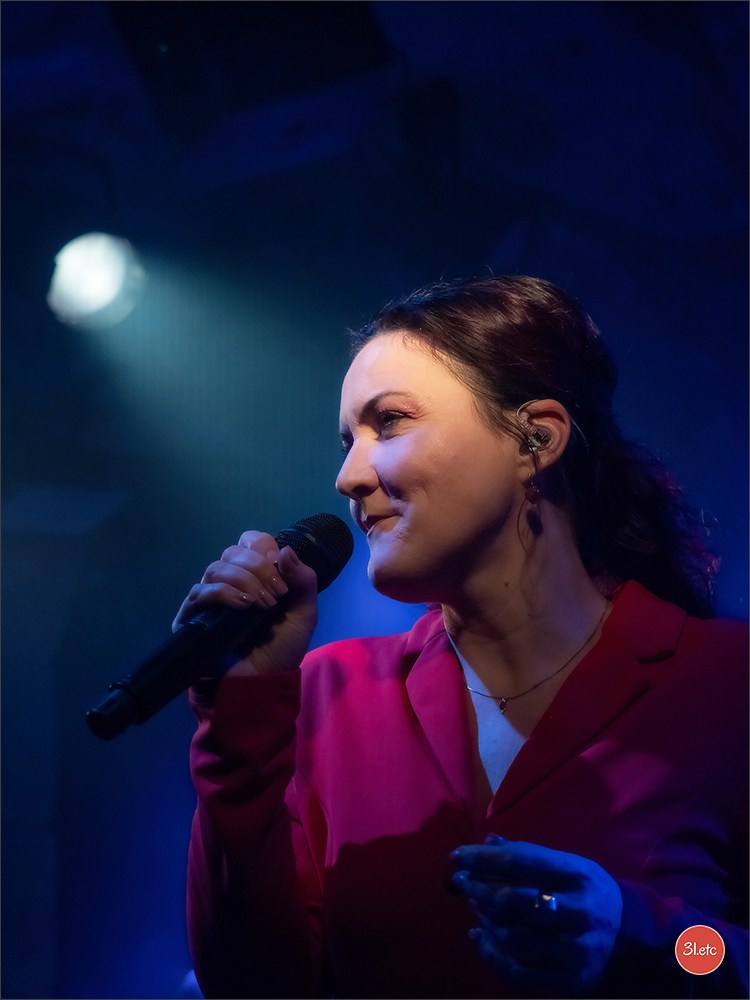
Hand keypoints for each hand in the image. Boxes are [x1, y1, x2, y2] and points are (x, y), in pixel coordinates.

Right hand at [172, 530, 318, 675]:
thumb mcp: (304, 613)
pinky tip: (243, 606)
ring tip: (262, 605)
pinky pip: (200, 592)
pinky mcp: (192, 617)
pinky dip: (224, 593)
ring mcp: (209, 599)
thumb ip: (303, 581)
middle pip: (233, 552)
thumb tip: (286, 549)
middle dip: (258, 568)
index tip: (279, 567)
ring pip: (216, 568)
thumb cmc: (282, 648)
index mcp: (255, 575)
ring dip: (243, 581)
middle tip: (276, 594)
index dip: (263, 547)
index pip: (250, 542)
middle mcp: (229, 582)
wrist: (263, 682)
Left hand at [451, 836, 621, 996]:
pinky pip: (520, 972)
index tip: (457, 856)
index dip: (483, 859)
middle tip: (461, 883)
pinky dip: (491, 955)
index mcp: (579, 875)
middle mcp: (580, 912)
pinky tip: (478, 937)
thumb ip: (528, 855)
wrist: (634, 940)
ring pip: (515, 937)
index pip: (522, 862)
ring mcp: (576, 951)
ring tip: (474, 907)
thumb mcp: (568, 865)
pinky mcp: (571, 982)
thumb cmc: (589, 894)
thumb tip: (487, 842)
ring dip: (485, 920)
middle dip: (479, 890)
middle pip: (515, 901)